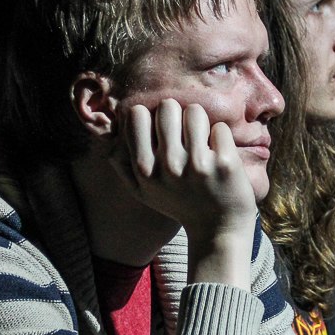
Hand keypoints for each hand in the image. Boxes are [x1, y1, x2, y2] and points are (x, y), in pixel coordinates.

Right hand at [119, 100, 256, 285]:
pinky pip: (220, 127)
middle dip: (177, 115)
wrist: (218, 229)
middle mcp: (168, 165)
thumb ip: (123, 168)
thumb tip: (109, 143)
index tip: (161, 133)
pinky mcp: (224, 163)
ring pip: (195, 111)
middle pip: (167, 105)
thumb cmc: (180, 204)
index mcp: (145, 169)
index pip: (137, 114)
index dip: (151, 118)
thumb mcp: (144, 193)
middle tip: (185, 136)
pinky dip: (221, 138)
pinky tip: (219, 156)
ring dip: (201, 124)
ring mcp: (197, 164)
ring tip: (202, 144)